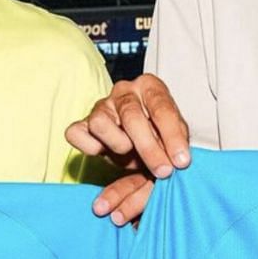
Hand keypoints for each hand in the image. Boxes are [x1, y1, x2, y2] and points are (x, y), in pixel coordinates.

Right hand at [64, 73, 190, 225]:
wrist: (142, 142)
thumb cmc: (160, 136)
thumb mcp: (175, 139)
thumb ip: (175, 148)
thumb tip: (177, 164)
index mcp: (150, 87)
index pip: (161, 108)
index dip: (172, 137)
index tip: (181, 161)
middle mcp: (123, 91)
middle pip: (131, 116)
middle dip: (148, 148)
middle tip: (163, 171)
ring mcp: (100, 106)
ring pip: (100, 123)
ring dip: (118, 145)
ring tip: (130, 155)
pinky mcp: (82, 124)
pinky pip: (76, 134)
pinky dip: (90, 147)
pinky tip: (106, 152)